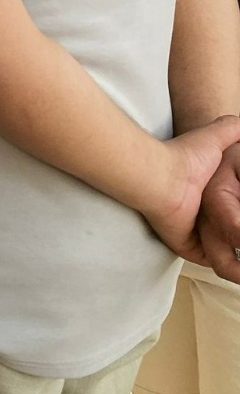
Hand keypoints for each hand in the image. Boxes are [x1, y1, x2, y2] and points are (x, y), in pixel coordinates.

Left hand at [144, 115, 239, 264]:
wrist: (160, 178)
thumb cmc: (184, 158)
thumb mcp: (214, 137)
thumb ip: (231, 129)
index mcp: (208, 195)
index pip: (232, 208)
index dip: (239, 208)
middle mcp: (202, 215)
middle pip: (231, 231)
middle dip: (239, 229)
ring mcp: (195, 233)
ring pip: (228, 250)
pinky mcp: (190, 248)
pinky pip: (216, 261)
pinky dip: (231, 264)